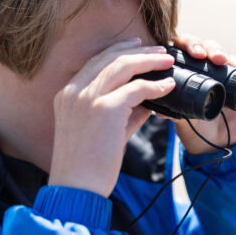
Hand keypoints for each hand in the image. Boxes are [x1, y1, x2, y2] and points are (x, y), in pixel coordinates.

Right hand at [48, 39, 174, 197]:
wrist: (76, 186)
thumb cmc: (88, 164)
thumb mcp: (102, 131)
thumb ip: (123, 112)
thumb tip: (149, 101)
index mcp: (67, 94)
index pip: (94, 62)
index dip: (118, 51)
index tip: (138, 48)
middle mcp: (74, 91)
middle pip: (109, 58)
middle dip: (138, 51)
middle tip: (160, 50)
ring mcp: (88, 98)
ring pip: (123, 66)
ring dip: (149, 61)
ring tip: (167, 60)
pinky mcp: (105, 109)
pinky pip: (136, 89)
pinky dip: (155, 85)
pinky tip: (168, 86)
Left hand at [171, 33, 235, 154]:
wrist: (215, 143)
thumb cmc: (194, 128)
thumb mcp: (182, 121)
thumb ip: (173, 113)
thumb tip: (160, 109)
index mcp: (187, 68)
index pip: (186, 46)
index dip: (191, 44)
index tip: (197, 55)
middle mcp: (206, 66)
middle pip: (210, 48)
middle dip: (215, 51)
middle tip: (218, 60)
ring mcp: (226, 74)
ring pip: (231, 58)